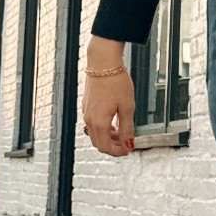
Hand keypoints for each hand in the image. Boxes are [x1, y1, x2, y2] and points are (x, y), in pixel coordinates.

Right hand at [83, 40, 134, 156]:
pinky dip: (103, 127)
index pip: (105, 147)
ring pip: (95, 133)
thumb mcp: (127, 107)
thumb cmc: (115, 82)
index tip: (128, 150)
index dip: (117, 152)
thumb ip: (127, 128)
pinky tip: (114, 120)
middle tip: (126, 143)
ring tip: (122, 132)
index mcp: (99, 122)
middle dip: (113, 146)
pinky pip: (93, 123)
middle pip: (98, 142)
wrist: (103, 63)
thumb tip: (129, 144)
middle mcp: (89, 119)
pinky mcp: (87, 105)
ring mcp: (86, 111)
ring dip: (108, 137)